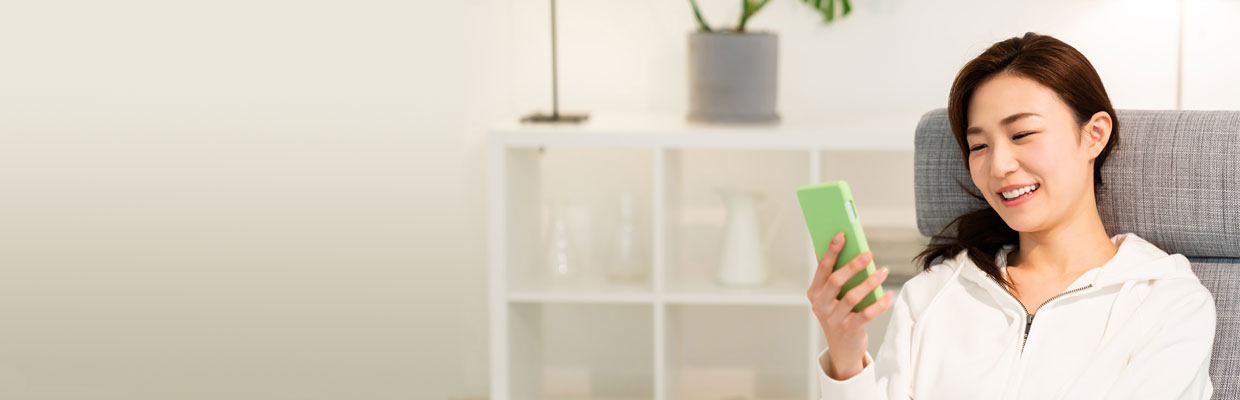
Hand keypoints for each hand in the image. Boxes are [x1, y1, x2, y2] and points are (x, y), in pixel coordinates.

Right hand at [807, 231, 894, 379]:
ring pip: (851, 297)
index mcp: (814, 291)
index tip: (842, 235)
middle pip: (835, 281)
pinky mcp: (848, 330)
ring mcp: (833, 319)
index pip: (822, 267)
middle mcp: (820, 304)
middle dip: (852, 266)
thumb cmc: (839, 313)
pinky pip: (865, 315)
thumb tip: (849, 248)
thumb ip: (837, 275)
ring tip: (884, 271)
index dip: (831, 250)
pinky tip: (889, 295)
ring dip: (869, 283)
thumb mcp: (832, 296)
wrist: (841, 347)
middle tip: (868, 254)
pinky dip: (879, 305)